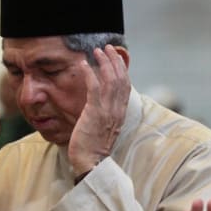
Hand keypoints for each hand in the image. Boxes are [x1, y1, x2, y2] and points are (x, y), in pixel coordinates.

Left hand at [67, 45, 129, 175]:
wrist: (91, 162)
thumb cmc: (94, 147)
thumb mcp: (105, 127)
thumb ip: (106, 113)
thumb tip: (101, 103)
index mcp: (121, 113)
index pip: (126, 85)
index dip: (122, 69)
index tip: (116, 57)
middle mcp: (117, 110)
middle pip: (121, 78)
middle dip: (115, 60)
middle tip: (106, 48)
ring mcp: (107, 111)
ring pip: (110, 80)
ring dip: (104, 62)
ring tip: (97, 51)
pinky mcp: (95, 113)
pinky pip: (95, 88)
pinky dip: (90, 74)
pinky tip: (84, 64)